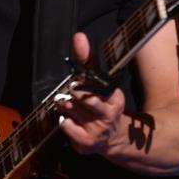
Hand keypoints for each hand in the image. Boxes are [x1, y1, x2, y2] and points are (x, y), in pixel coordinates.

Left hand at [57, 32, 125, 154]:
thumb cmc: (101, 104)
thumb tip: (78, 37)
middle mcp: (109, 114)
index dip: (85, 83)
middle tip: (72, 90)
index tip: (77, 80)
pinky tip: (71, 119)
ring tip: (70, 104)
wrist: (113, 138)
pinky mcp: (85, 142)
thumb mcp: (99, 82)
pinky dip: (64, 119)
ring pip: (71, 109)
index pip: (98, 85)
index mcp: (115, 97)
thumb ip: (87, 59)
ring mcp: (97, 130)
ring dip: (66, 104)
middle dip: (75, 92)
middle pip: (84, 98)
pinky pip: (65, 124)